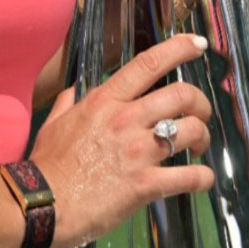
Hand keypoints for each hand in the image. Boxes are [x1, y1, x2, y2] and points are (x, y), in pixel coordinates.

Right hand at [30, 33, 214, 247]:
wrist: (45, 203)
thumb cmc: (48, 164)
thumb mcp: (54, 123)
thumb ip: (69, 103)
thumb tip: (77, 92)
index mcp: (103, 101)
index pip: (147, 64)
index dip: (178, 49)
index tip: (197, 44)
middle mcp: (125, 119)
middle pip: (182, 95)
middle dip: (201, 103)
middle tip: (200, 115)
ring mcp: (138, 151)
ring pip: (192, 130)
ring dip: (203, 137)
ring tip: (198, 148)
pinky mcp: (147, 184)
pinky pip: (192, 176)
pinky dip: (203, 177)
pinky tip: (200, 179)